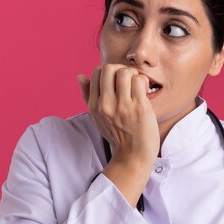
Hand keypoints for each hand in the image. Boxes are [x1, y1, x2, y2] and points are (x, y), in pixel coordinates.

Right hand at [77, 64, 159, 206]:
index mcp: (95, 105)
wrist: (133, 156)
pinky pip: (139, 81)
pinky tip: (144, 91)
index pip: (96, 72)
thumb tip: (79, 75)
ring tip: (136, 86)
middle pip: (109, 68)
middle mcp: (106, 105)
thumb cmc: (117, 135)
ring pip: (125, 72)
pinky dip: (143, 82)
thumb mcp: (97, 117)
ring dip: (133, 75)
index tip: (116, 82)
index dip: (108, 72)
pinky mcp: (139, 107)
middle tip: (128, 81)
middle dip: (120, 70)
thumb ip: (87, 96)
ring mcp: (123, 106)